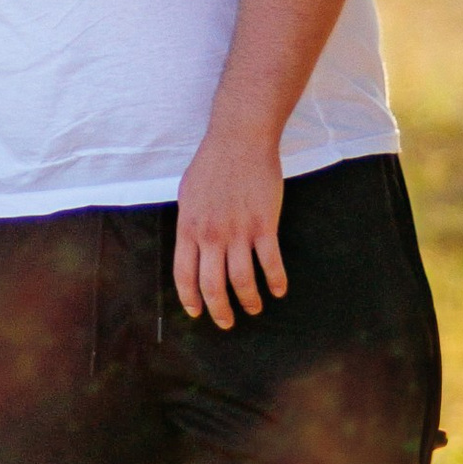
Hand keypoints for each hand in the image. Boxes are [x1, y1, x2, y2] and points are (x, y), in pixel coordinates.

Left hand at [173, 121, 287, 327]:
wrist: (239, 141)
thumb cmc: (212, 165)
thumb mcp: (187, 195)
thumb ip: (189, 224)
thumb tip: (189, 248)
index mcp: (188, 227)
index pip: (184, 274)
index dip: (190, 298)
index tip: (197, 312)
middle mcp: (211, 234)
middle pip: (213, 285)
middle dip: (220, 310)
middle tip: (226, 322)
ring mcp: (238, 231)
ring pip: (242, 280)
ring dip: (249, 300)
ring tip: (254, 308)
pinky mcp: (264, 225)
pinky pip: (270, 262)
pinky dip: (275, 280)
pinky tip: (278, 289)